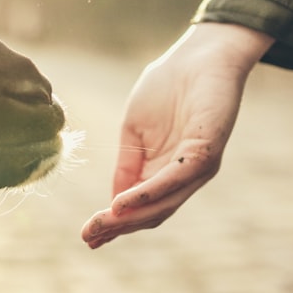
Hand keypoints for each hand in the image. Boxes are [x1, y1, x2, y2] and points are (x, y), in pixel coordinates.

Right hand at [81, 23, 272, 248]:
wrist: (197, 56)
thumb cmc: (167, 87)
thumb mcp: (134, 131)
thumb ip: (126, 166)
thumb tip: (114, 203)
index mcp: (164, 171)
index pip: (140, 208)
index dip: (114, 223)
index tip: (86, 235)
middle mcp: (183, 177)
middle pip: (150, 214)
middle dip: (117, 227)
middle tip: (88, 236)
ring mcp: (197, 167)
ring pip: (163, 204)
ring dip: (130, 218)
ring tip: (101, 224)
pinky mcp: (206, 152)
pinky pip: (175, 180)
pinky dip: (147, 194)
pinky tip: (122, 201)